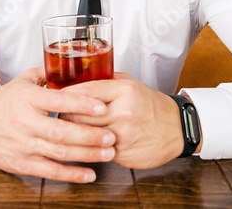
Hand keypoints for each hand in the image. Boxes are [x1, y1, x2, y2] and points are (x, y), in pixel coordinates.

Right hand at [0, 67, 115, 182]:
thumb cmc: (6, 100)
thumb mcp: (23, 80)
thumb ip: (47, 74)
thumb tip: (72, 66)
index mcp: (28, 98)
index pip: (57, 101)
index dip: (81, 104)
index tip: (101, 107)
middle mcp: (25, 122)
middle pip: (61, 131)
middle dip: (89, 135)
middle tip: (111, 136)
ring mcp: (23, 144)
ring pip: (58, 152)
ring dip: (86, 155)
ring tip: (108, 153)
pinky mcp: (21, 163)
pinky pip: (49, 171)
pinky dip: (71, 174)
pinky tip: (89, 174)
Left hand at [61, 73, 185, 168]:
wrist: (177, 128)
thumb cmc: (151, 104)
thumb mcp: (131, 83)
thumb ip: (106, 80)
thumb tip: (79, 77)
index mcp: (123, 91)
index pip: (85, 91)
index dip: (66, 94)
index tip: (54, 95)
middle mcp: (123, 112)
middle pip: (80, 114)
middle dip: (65, 114)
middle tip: (57, 112)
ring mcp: (123, 135)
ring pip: (85, 134)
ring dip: (73, 132)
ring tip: (66, 127)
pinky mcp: (123, 154)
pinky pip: (97, 149)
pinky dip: (89, 146)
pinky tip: (85, 141)